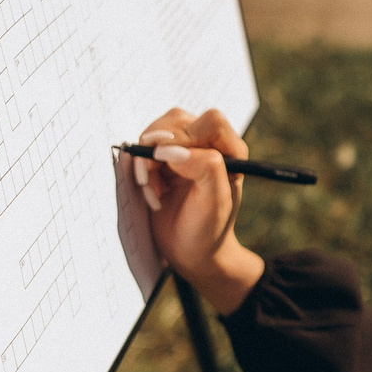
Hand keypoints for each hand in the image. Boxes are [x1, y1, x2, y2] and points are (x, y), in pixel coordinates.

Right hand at [135, 107, 265, 313]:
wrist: (190, 250)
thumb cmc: (208, 230)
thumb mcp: (214, 203)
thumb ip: (204, 169)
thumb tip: (173, 149)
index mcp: (231, 151)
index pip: (211, 122)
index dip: (185, 136)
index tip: (166, 161)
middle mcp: (209, 144)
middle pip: (177, 120)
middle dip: (157, 151)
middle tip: (151, 182)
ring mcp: (185, 149)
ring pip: (156, 132)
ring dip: (146, 161)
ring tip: (153, 192)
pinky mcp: (164, 158)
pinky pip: (144, 148)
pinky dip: (140, 168)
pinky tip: (150, 191)